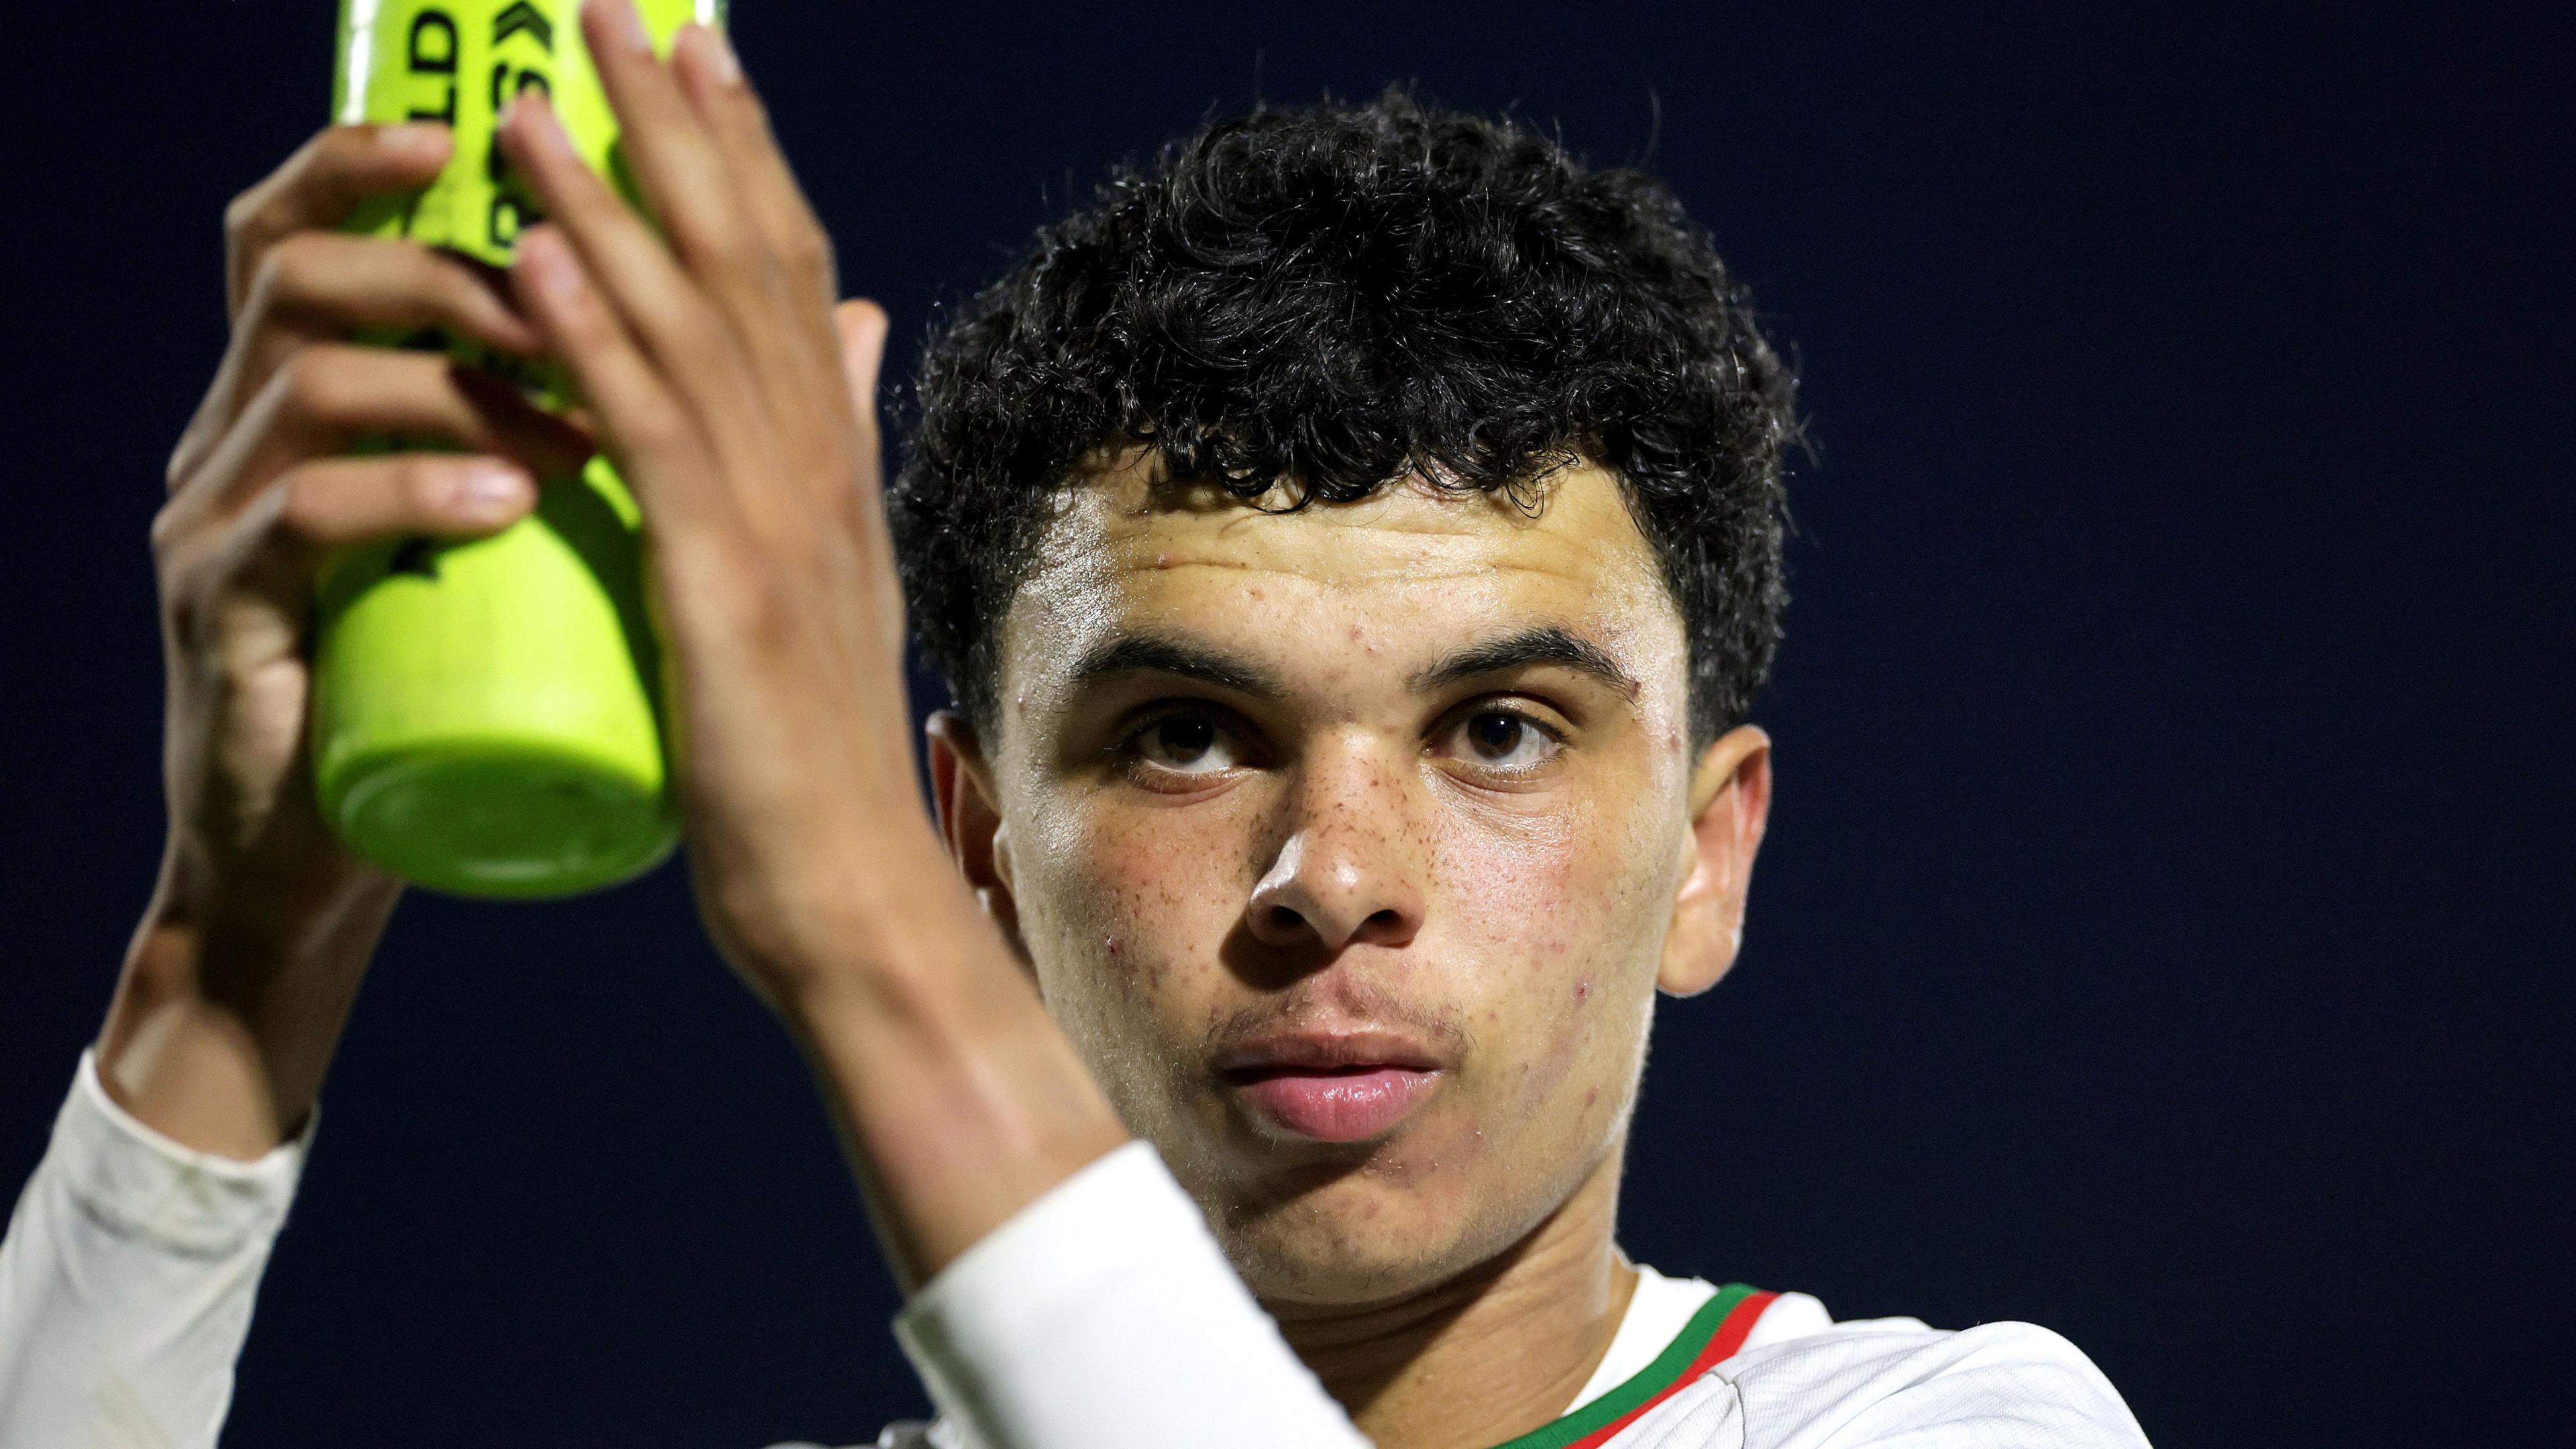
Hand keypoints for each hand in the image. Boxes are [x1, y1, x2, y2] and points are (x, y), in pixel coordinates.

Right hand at [101, 122, 590, 1156]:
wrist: (338, 853)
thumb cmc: (448, 686)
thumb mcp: (519, 540)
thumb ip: (597, 426)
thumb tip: (748, 325)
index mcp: (308, 400)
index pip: (315, 234)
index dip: (375, 162)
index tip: (484, 124)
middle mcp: (240, 434)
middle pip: (294, 272)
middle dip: (439, 261)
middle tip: (561, 285)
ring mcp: (215, 519)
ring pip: (305, 380)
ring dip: (452, 380)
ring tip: (572, 420)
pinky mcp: (221, 614)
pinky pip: (300, 517)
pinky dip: (410, 495)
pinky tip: (505, 505)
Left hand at [495, 8, 931, 994]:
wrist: (851, 899)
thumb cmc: (822, 765)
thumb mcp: (834, 585)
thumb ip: (832, 452)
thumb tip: (849, 334)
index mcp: (833, 469)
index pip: (791, 278)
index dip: (746, 155)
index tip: (702, 55)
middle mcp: (816, 472)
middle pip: (747, 263)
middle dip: (677, 127)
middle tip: (619, 10)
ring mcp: (775, 526)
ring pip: (691, 328)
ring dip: (612, 200)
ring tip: (534, 97)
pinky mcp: (718, 588)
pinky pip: (645, 437)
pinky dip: (593, 338)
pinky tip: (537, 258)